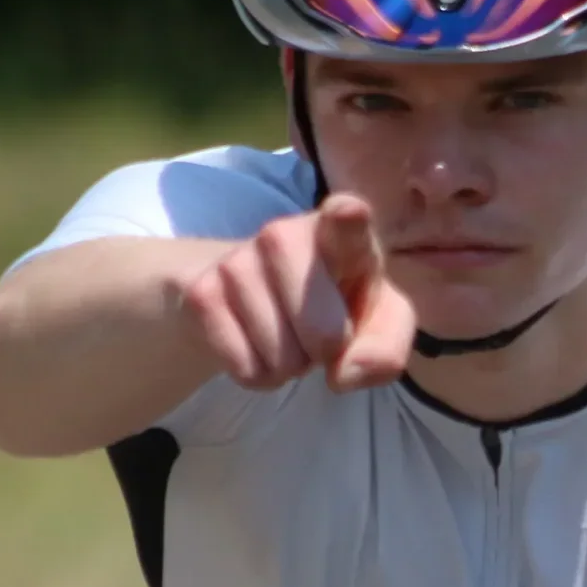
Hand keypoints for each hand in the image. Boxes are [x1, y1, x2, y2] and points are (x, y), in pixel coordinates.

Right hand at [182, 194, 417, 393]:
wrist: (256, 296)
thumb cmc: (334, 304)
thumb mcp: (375, 324)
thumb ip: (385, 350)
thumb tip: (346, 373)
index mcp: (343, 234)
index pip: (346, 223)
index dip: (347, 219)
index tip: (347, 212)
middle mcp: (285, 234)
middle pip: (325, 334)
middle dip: (328, 353)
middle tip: (321, 333)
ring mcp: (237, 261)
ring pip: (282, 357)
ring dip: (290, 364)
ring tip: (287, 332)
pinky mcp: (201, 292)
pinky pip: (246, 368)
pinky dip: (259, 374)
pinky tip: (256, 342)